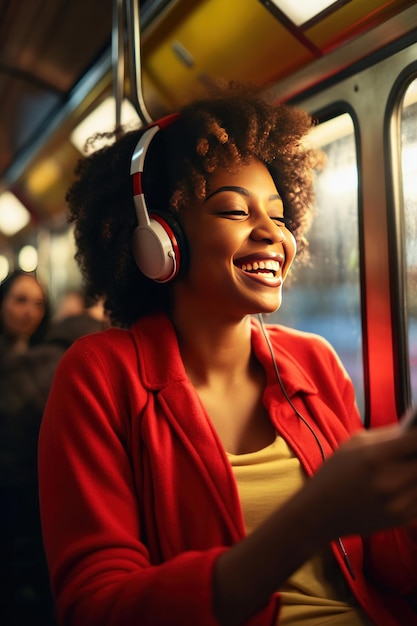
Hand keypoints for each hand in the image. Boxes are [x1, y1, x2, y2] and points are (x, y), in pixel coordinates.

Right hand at [304, 424, 416, 541]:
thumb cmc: (335, 472)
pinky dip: (416, 489)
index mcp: (376, 456)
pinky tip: (405, 483)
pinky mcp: (402, 519)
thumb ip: (388, 435)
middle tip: (411, 453)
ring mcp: (397, 503)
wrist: (320, 512)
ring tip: (407, 466)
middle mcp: (390, 481)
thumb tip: (415, 427)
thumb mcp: (355, 444)